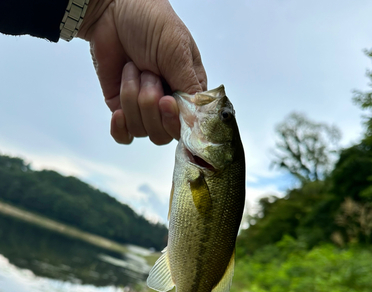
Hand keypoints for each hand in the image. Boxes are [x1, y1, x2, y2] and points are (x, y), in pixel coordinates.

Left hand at [78, 0, 206, 144]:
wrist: (112, 10)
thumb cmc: (151, 22)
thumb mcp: (178, 51)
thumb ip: (190, 86)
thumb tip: (197, 118)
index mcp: (188, 92)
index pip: (187, 126)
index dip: (174, 120)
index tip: (165, 100)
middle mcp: (168, 105)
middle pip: (163, 134)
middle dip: (150, 104)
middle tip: (147, 73)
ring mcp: (144, 109)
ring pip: (141, 130)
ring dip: (132, 98)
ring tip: (132, 70)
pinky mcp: (122, 109)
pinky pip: (124, 136)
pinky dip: (120, 127)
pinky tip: (118, 113)